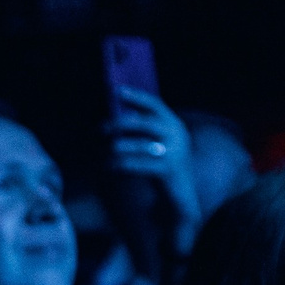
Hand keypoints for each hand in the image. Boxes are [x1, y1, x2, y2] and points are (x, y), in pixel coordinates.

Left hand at [104, 87, 201, 259]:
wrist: (183, 194)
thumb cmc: (163, 165)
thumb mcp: (158, 143)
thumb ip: (144, 130)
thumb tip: (115, 117)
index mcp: (174, 124)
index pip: (155, 104)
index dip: (137, 97)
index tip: (117, 90)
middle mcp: (176, 135)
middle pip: (143, 123)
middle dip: (119, 123)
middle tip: (100, 128)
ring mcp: (174, 152)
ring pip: (138, 145)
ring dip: (117, 146)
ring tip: (104, 150)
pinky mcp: (167, 170)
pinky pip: (137, 164)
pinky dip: (120, 164)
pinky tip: (108, 165)